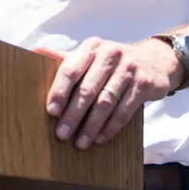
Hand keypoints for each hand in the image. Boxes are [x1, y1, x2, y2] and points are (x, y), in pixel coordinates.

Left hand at [36, 37, 181, 148]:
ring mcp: (129, 69)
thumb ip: (65, 58)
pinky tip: (99, 138)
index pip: (71, 70)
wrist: (154, 61)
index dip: (60, 91)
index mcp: (92, 47)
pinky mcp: (145, 84)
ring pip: (106, 102)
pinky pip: (125, 110)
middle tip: (61, 134)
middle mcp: (111, 54)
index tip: (51, 111)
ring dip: (91, 125)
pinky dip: (111, 127)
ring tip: (80, 142)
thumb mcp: (91, 55)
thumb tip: (34, 50)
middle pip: (88, 89)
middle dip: (73, 114)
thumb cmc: (112, 62)